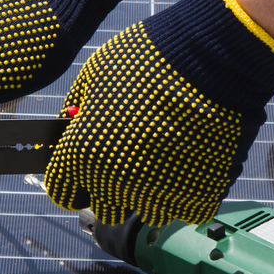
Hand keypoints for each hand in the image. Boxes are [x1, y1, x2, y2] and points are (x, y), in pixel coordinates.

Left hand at [44, 0, 273, 225]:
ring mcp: (159, 194)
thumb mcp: (95, 73)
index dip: (71, 179)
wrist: (211, 60)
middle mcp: (116, 182)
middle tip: (131, 157)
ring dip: (153, 192)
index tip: (85, 166)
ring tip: (167, 156)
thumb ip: (76, 107)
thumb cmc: (148, 60)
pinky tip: (192, 163)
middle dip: (112, 189)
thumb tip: (68, 124)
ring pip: (149, 213)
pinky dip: (189, 194)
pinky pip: (187, 211)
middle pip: (105, 209)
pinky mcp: (198, 197)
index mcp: (82, 155)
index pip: (62, 192)